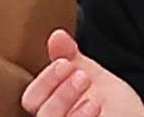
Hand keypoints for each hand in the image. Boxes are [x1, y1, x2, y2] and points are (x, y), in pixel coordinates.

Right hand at [21, 29, 143, 116]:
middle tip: (82, 75)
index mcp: (49, 106)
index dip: (45, 81)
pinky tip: (97, 107)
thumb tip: (57, 35)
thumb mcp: (92, 75)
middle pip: (42, 114)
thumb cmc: (112, 104)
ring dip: (69, 105)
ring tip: (93, 94)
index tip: (65, 63)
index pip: (31, 99)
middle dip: (60, 93)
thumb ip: (70, 56)